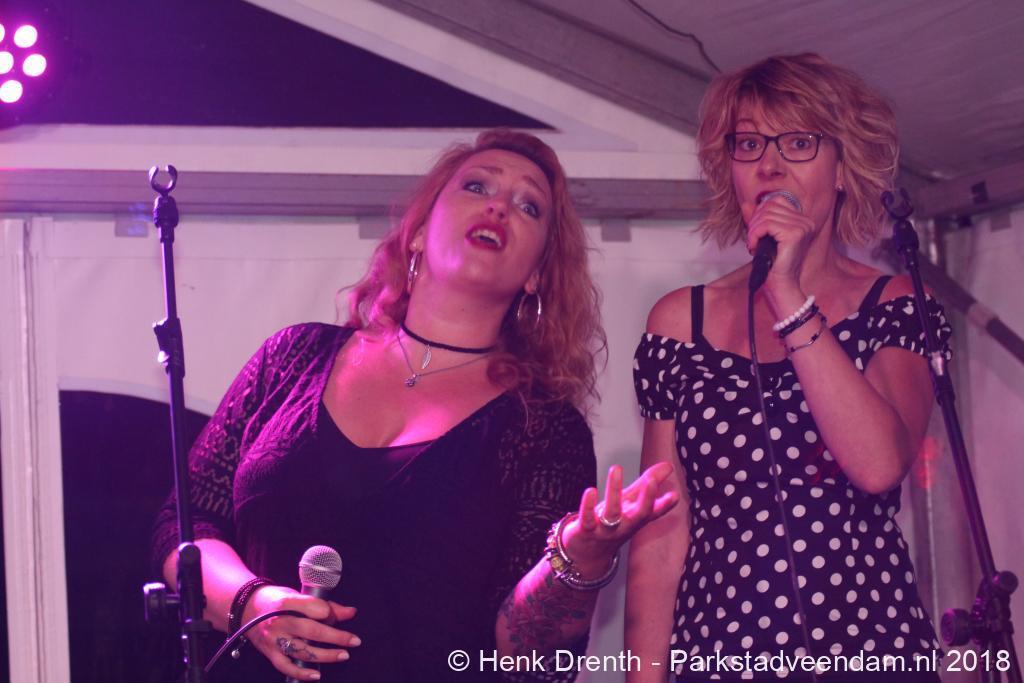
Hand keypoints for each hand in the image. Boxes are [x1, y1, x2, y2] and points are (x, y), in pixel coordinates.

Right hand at [242, 584, 359, 679]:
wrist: (245, 608)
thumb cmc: (276, 600)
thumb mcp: (298, 595)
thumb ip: (324, 605)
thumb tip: (351, 612)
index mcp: (286, 602)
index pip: (313, 607)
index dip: (329, 612)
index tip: (338, 615)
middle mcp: (279, 621)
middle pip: (312, 631)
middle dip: (336, 637)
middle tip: (354, 641)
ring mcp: (274, 639)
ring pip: (302, 650)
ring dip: (325, 655)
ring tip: (343, 655)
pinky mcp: (269, 653)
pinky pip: (286, 667)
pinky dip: (301, 673)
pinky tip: (317, 675)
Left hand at [560, 462, 679, 576]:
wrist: (588, 555)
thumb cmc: (612, 523)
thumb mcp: (630, 502)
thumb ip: (647, 483)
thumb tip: (668, 465)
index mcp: (636, 518)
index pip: (653, 511)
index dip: (665, 505)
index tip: (675, 495)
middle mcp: (624, 525)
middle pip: (639, 514)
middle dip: (647, 498)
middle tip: (651, 480)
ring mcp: (606, 530)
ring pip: (613, 512)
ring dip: (614, 490)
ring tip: (616, 469)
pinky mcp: (586, 530)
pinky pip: (587, 518)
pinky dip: (588, 506)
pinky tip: (591, 491)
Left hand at [744, 193, 815, 289]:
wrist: (781, 285)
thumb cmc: (773, 265)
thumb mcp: (764, 237)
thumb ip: (757, 220)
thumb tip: (747, 204)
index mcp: (802, 221)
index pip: (777, 201)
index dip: (760, 212)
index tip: (755, 230)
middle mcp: (805, 222)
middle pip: (770, 205)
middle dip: (754, 221)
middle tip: (751, 239)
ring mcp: (802, 227)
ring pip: (766, 215)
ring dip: (753, 230)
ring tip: (752, 244)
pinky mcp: (794, 235)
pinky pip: (766, 224)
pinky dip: (755, 234)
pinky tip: (754, 246)